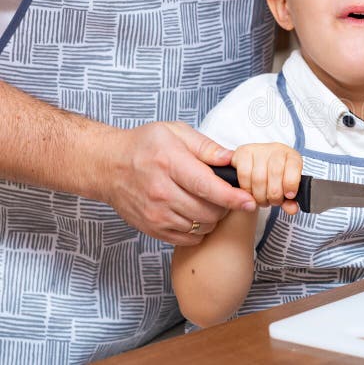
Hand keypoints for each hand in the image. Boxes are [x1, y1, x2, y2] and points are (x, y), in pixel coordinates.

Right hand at [102, 121, 255, 245]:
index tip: (249, 201)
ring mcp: (155, 214)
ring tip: (207, 201)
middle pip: (208, 211)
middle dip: (225, 206)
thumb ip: (205, 146)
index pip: (207, 187)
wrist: (107, 166)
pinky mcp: (152, 229)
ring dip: (212, 218)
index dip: (232, 197)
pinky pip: (187, 239)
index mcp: (169, 163)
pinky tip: (194, 213)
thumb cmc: (143, 146)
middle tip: (224, 194)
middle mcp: (160, 192)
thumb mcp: (174, 132)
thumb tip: (231, 159)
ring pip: (200, 227)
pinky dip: (198, 230)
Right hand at [231, 143, 302, 214]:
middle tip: (272, 202)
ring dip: (260, 195)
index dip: (291, 183)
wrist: (255, 169)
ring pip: (259, 177)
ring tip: (262, 199)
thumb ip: (290, 201)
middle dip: (274, 194)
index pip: (294, 166)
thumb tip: (292, 209)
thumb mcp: (285, 190)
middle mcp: (276, 149)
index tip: (289, 196)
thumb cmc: (274, 180)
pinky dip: (247, 189)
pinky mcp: (243, 152)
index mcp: (291, 156)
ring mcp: (258, 149)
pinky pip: (244, 174)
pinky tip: (250, 193)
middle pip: (275, 173)